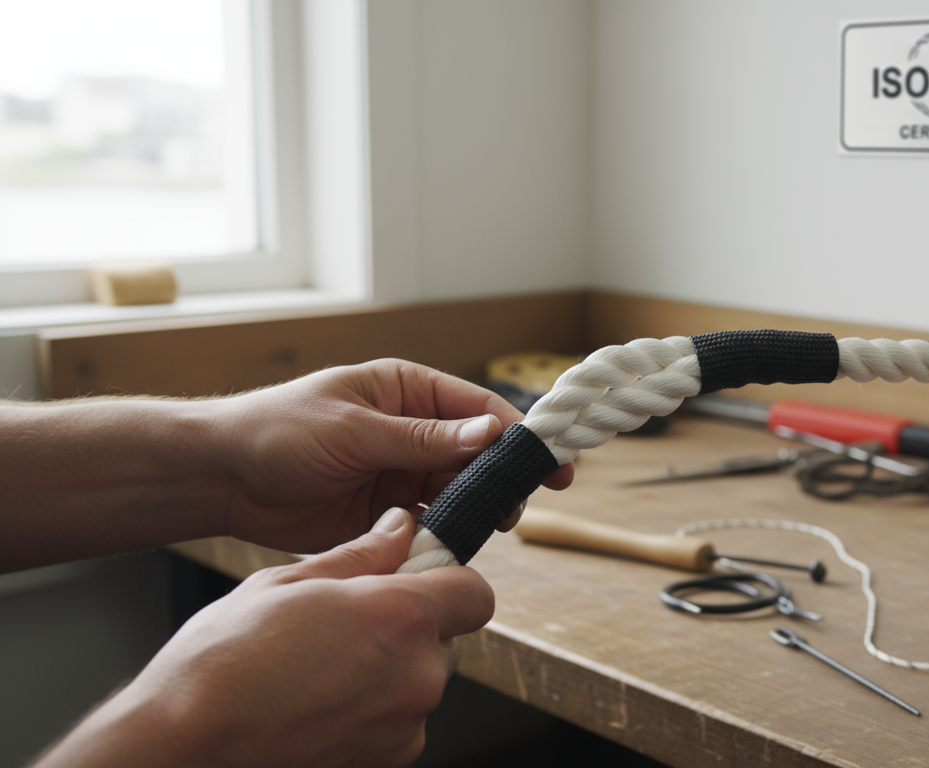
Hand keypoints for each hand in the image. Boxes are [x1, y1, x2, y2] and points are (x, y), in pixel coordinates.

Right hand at [35, 508, 488, 767]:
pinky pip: (398, 722)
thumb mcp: (286, 584)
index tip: (413, 579)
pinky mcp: (388, 762)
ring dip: (390, 671)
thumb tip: (398, 530)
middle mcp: (418, 676)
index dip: (446, 582)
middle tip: (350, 624)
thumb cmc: (222, 665)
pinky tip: (318, 704)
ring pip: (420, 682)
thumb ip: (360, 555)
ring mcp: (405, 726)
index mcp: (401, 617)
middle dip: (412, 627)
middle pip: (446, 638)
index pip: (474, 592)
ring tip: (321, 669)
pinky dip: (372, 711)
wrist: (184, 748)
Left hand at [211, 359, 573, 553]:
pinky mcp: (386, 512)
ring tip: (491, 529)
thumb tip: (489, 432)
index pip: (477, 408)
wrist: (222, 480)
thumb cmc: (278, 432)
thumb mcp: (354, 431)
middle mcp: (412, 431)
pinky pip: (430, 523)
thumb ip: (423, 438)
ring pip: (458, 492)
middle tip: (520, 507)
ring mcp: (400, 472)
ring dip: (476, 510)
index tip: (549, 460)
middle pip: (476, 454)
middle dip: (501, 479)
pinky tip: (452, 547)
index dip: (517, 434)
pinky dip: (445, 536)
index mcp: (407, 392)